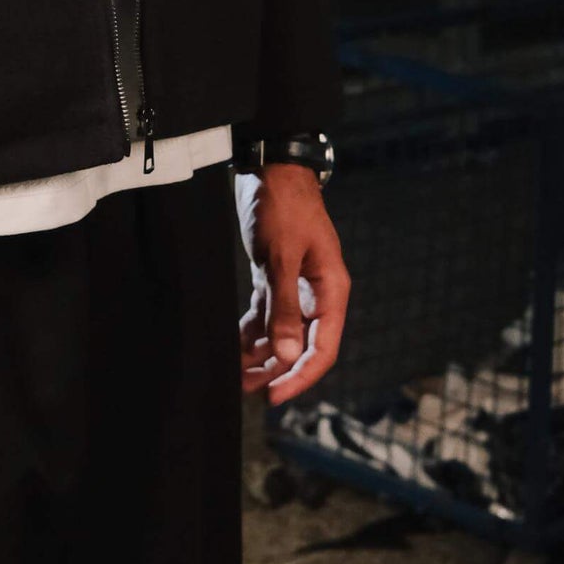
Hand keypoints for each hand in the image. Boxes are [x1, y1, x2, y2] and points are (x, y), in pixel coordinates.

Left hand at [236, 163, 349, 403]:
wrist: (271, 167)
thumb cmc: (283, 206)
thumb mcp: (282, 256)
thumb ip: (285, 306)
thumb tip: (288, 354)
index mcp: (330, 290)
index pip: (322, 348)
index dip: (300, 376)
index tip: (274, 396)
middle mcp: (317, 293)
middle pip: (300, 345)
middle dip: (275, 370)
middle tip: (245, 390)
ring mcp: (296, 286)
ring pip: (280, 332)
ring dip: (260, 354)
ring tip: (234, 375)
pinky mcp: (275, 276)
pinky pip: (266, 313)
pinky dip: (251, 330)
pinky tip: (233, 346)